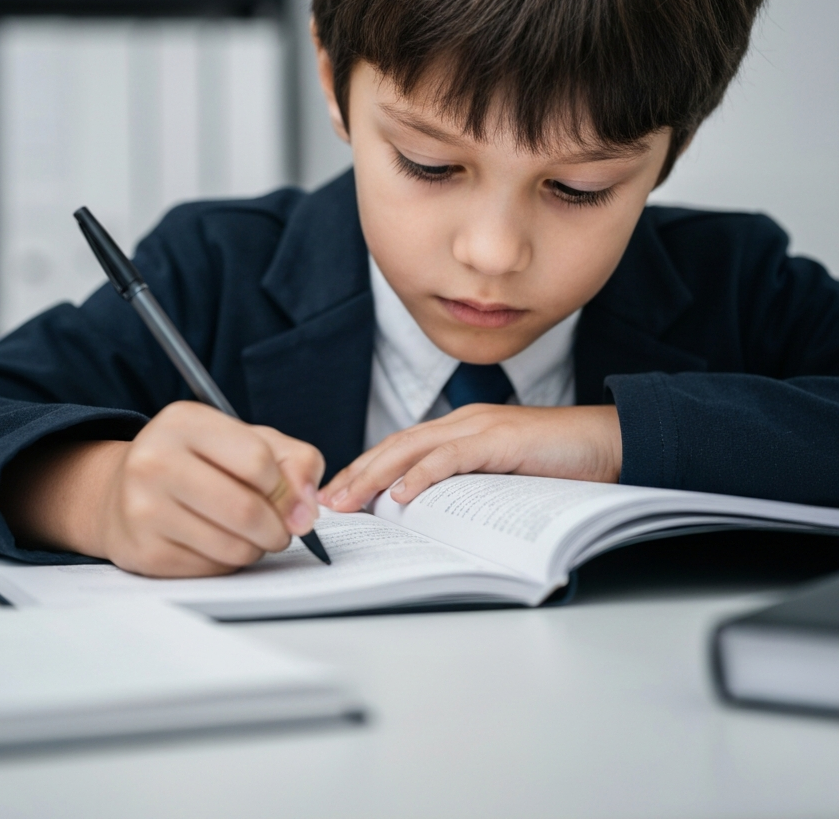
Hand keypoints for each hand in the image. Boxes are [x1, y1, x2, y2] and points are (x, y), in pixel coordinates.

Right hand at [0, 401, 324, 577]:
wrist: (122, 491)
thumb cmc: (199, 462)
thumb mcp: (247, 440)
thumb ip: (294, 461)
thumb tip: (306, 511)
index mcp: (184, 422)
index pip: (257, 461)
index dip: (284, 487)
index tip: (288, 497)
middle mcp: (155, 460)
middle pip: (246, 510)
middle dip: (277, 528)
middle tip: (279, 529)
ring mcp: (143, 509)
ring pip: (232, 547)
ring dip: (255, 548)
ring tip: (248, 534)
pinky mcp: (143, 552)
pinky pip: (211, 570)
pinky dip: (227, 563)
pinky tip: (216, 543)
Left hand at [318, 404, 621, 511]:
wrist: (609, 443)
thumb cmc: (559, 463)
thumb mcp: (502, 475)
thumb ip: (468, 484)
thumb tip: (429, 512)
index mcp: (460, 429)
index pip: (400, 448)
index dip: (366, 470)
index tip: (338, 495)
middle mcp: (463, 422)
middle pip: (395, 446)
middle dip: (357, 474)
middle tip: (326, 502)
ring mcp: (480, 428)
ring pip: (413, 449)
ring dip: (376, 476)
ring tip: (349, 501)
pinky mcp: (500, 440)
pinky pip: (453, 457)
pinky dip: (424, 475)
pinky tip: (402, 495)